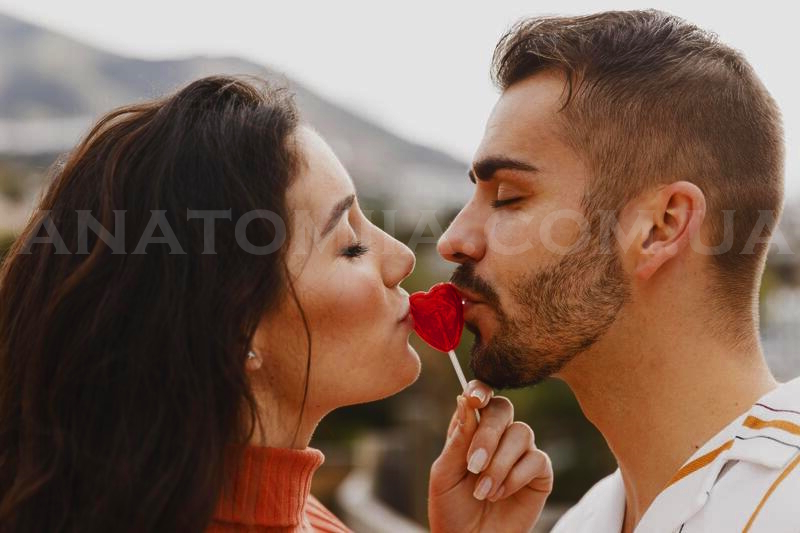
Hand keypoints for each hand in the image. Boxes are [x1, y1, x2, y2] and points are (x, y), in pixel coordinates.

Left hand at [428, 380, 552, 532]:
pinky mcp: (539, 473)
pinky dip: (515, 476)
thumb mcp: (444, 474)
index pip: (479, 397)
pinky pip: (536, 459)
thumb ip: (457, 440)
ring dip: (499, 463)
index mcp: (470, 430)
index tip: (474, 398)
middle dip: (488, 434)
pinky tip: (499, 494)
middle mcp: (497, 436)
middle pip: (503, 409)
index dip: (480, 390)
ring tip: (483, 491)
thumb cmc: (451, 510)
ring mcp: (519, 453)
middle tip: (473, 465)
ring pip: (521, 432)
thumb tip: (465, 399)